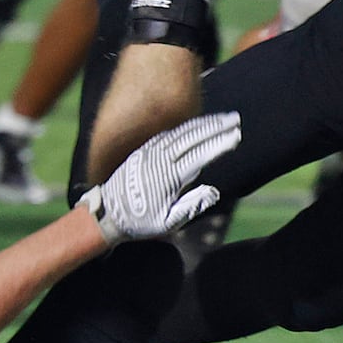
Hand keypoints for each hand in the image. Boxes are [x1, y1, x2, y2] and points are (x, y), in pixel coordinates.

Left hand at [79, 113, 241, 243]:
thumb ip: (191, 207)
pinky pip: (169, 134)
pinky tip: (199, 125)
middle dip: (216, 127)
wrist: (107, 213)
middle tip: (235, 120)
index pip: (199, 155)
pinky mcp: (145, 150)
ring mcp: (151, 152)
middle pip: (193, 137)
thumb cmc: (141, 222)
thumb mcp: (167, 224)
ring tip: (223, 119)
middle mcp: (159, 160)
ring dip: (204, 124)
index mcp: (168, 177)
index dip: (218, 144)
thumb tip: (214, 192)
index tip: (235, 136)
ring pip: (181, 132)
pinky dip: (187, 127)